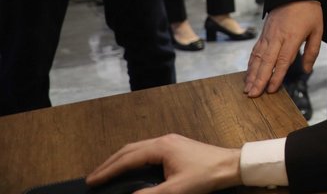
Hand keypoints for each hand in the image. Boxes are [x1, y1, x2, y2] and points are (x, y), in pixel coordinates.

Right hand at [87, 133, 240, 193]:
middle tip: (93, 177)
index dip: (108, 170)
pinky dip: (133, 159)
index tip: (92, 181)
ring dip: (121, 160)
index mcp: (161, 147)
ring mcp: (170, 142)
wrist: (230, 165)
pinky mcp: (176, 147)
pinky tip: (130, 168)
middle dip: (110, 163)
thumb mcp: (176, 190)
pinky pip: (147, 151)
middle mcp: (163, 140)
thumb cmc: (205, 176)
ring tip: (107, 173)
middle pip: (129, 150)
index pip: (127, 159)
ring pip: (138, 149)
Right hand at [244, 0, 322, 96]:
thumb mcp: (317, 30)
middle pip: (267, 61)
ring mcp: (268, 35)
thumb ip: (312, 51)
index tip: (271, 89)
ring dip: (252, 74)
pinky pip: (255, 50)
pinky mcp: (264, 33)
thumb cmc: (308, 11)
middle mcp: (278, 37)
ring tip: (247, 88)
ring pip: (258, 57)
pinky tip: (248, 73)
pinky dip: (251, 63)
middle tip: (253, 94)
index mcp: (292, 37)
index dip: (276, 76)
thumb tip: (307, 69)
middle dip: (259, 79)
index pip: (283, 60)